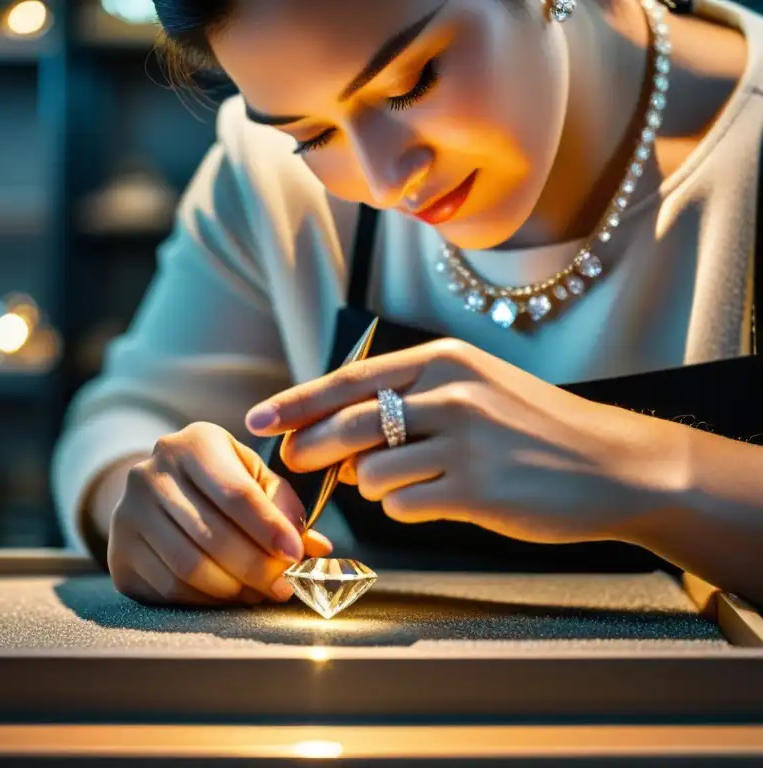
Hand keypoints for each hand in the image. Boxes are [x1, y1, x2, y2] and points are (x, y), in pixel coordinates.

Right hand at [107, 421, 332, 604]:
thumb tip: (315, 550)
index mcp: (194, 443)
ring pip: (190, 566)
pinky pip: (170, 587)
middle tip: (284, 586)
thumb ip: (285, 508)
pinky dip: (207, 600)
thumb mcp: (255, 479)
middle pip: (212, 534)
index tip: (296, 554)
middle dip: (256, 567)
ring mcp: (128, 512)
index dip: (269, 528)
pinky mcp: (119, 551)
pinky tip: (228, 596)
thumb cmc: (221, 484)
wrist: (158, 492)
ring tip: (260, 593)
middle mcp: (152, 471)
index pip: (235, 492)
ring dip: (233, 589)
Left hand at [245, 339, 690, 545]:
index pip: (349, 379)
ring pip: (371, 471)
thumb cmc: (533, 426)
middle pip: (348, 424)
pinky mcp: (478, 491)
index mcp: (444, 361)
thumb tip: (338, 440)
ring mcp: (465, 443)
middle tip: (295, 463)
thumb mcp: (474, 388)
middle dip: (309, 448)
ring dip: (371, 485)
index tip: (258, 420)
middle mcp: (451, 394)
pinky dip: (405, 508)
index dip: (297, 402)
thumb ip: (407, 402)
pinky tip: (436, 500)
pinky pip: (404, 506)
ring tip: (405, 482)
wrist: (611, 464)